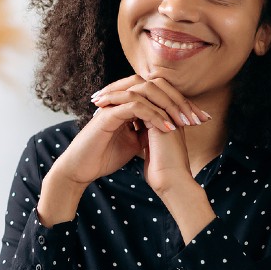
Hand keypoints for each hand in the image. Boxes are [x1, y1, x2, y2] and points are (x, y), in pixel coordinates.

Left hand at [92, 74, 216, 241]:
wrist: (172, 183)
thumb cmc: (161, 173)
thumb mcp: (150, 149)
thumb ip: (144, 136)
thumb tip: (132, 132)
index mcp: (166, 116)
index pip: (146, 95)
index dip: (126, 95)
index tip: (105, 100)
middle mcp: (168, 110)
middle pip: (146, 86)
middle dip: (121, 87)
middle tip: (100, 93)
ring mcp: (167, 111)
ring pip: (143, 88)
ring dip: (117, 90)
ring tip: (98, 97)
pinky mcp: (160, 118)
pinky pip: (139, 100)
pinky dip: (119, 100)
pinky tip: (104, 104)